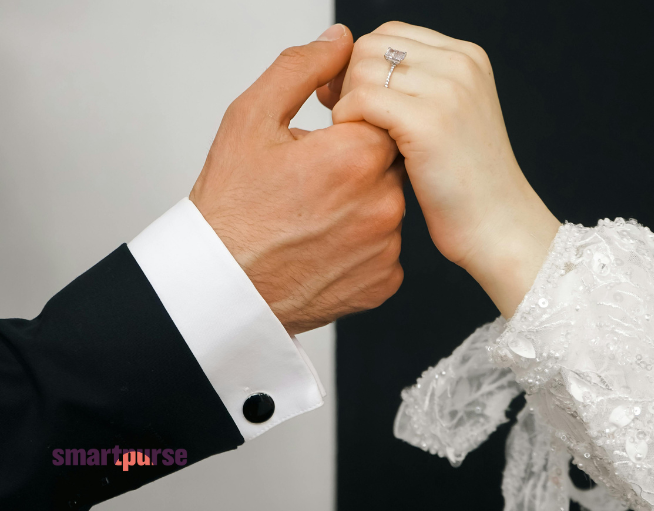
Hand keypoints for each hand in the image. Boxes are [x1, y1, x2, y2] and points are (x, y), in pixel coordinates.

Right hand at [190, 24, 404, 334]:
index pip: (382, 117)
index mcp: (357, 155)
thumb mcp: (251, 120)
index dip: (350, 127)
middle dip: (356, 167)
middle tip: (312, 186)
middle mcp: (382, 203)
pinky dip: (362, 247)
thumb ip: (301, 69)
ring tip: (315, 219)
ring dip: (361, 207)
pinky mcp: (383, 282)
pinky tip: (326, 247)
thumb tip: (339, 41)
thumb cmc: (231, 206)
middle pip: (388, 163)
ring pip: (388, 207)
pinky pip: (386, 251)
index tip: (322, 146)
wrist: (221, 283)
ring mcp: (385, 247)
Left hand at [319, 22, 559, 317]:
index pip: (390, 33)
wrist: (498, 228)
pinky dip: (347, 122)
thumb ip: (414, 89)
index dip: (360, 63)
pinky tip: (358, 148)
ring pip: (362, 70)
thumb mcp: (448, 120)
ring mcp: (447, 90)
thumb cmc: (466, 186)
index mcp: (466, 58)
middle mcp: (459, 64)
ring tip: (358, 138)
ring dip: (346, 104)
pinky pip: (361, 100)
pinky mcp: (428, 122)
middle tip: (346, 120)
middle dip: (348, 81)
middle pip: (371, 46)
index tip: (350, 98)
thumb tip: (352, 72)